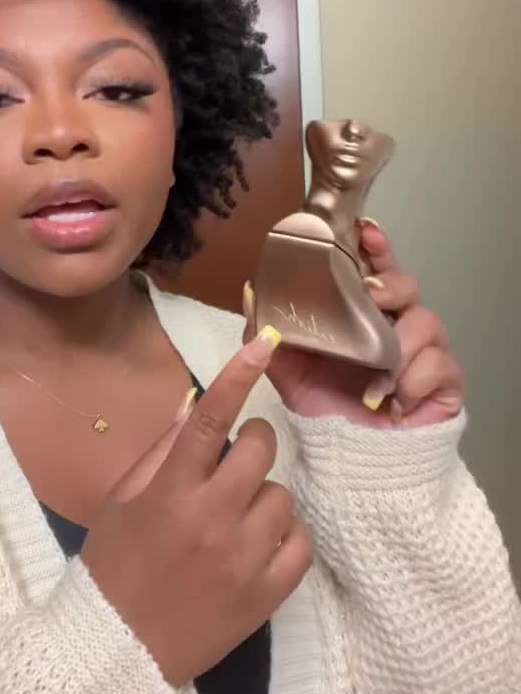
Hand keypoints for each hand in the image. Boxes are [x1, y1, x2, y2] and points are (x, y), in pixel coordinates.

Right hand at [81, 329, 312, 687]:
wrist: (118, 653)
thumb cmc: (113, 567)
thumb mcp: (121, 501)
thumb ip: (160, 451)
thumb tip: (195, 404)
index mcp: (169, 491)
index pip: (210, 419)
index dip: (237, 377)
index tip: (263, 344)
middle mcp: (211, 518)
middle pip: (260, 450)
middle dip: (254, 443)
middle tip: (237, 459)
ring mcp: (243, 558)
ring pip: (283, 496)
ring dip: (265, 497)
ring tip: (239, 517)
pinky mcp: (266, 595)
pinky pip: (300, 543)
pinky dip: (285, 537)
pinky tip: (260, 544)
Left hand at [242, 218, 464, 427]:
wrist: (350, 461)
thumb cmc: (324, 406)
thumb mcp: (285, 368)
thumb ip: (266, 331)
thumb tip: (249, 292)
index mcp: (361, 313)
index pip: (374, 267)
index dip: (376, 245)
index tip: (368, 232)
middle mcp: (396, 324)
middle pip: (407, 284)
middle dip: (391, 285)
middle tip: (372, 296)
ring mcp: (425, 351)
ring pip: (427, 322)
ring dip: (400, 346)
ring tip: (378, 376)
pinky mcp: (445, 381)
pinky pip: (440, 365)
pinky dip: (413, 381)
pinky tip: (393, 401)